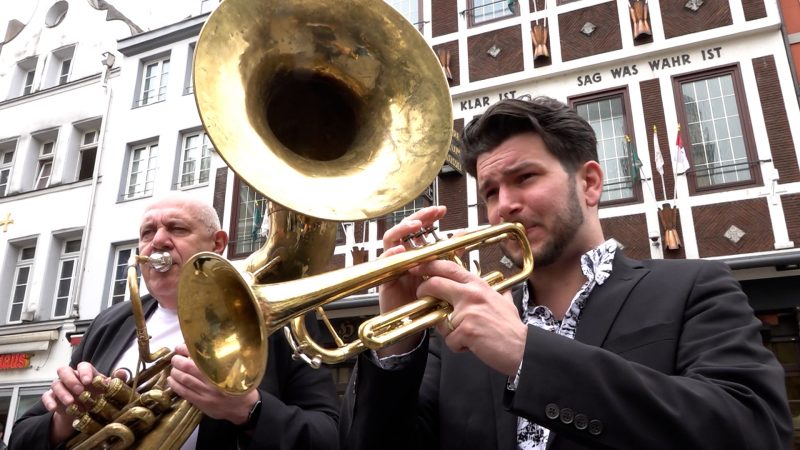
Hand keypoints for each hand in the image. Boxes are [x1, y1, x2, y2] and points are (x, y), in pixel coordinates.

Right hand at [42, 362, 127, 444]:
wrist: (84, 413)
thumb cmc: (97, 396)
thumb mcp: (108, 390)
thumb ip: (116, 381)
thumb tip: (122, 372)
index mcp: (85, 373)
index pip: (83, 366)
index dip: (84, 372)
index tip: (88, 381)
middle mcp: (71, 377)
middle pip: (64, 370)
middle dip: (71, 380)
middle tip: (79, 391)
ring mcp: (60, 387)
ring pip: (56, 383)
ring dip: (62, 392)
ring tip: (71, 403)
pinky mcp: (52, 398)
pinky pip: (46, 396)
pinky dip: (49, 402)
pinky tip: (54, 408)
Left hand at [169, 344, 258, 425]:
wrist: (244, 407)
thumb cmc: (239, 385)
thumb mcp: (236, 369)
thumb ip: (221, 361)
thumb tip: (201, 350)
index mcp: (221, 368)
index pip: (199, 356)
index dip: (186, 350)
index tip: (180, 347)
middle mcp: (212, 380)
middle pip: (188, 367)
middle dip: (178, 361)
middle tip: (175, 358)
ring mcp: (206, 392)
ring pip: (184, 379)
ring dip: (175, 372)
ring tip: (173, 368)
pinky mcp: (201, 402)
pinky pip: (184, 392)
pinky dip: (175, 385)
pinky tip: (171, 380)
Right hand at [377, 205, 446, 355]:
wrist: (412, 324)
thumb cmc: (423, 299)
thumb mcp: (439, 273)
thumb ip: (449, 255)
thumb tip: (462, 236)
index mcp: (414, 252)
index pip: (418, 228)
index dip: (428, 217)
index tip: (442, 210)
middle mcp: (401, 256)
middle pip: (403, 229)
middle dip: (416, 218)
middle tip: (431, 213)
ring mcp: (391, 265)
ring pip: (389, 240)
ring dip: (402, 231)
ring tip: (414, 226)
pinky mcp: (384, 278)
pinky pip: (383, 263)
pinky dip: (391, 255)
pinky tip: (401, 250)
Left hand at [414, 259, 526, 376]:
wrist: (522, 349)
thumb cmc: (511, 328)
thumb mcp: (505, 302)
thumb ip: (499, 293)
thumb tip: (503, 288)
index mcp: (479, 286)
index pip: (449, 267)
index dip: (430, 266)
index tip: (418, 267)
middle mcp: (471, 294)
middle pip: (434, 285)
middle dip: (423, 291)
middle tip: (423, 297)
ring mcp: (467, 312)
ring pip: (440, 320)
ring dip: (450, 332)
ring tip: (468, 336)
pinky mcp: (466, 330)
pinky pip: (449, 341)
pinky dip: (459, 347)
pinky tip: (473, 345)